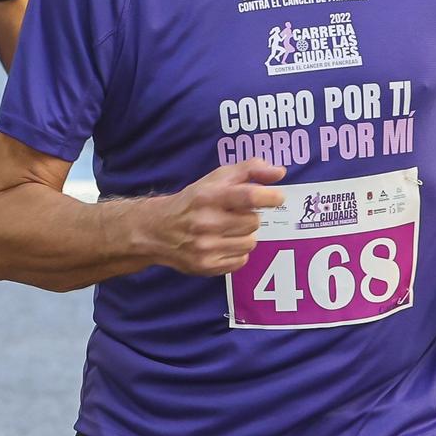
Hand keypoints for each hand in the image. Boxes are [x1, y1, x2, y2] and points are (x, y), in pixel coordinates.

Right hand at [146, 159, 286, 275]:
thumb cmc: (193, 201)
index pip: (249, 196)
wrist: (157, 229)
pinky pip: (241, 260)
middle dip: (248, 217)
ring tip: (226, 230)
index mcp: (209, 196)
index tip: (276, 198)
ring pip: (250, 242)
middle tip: (234, 215)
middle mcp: (206, 222)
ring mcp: (205, 247)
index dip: (269, 197)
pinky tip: (221, 244)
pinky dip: (236, 252)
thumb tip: (279, 173)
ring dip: (244, 235)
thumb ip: (249, 170)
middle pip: (253, 222)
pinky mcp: (206, 266)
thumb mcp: (216, 178)